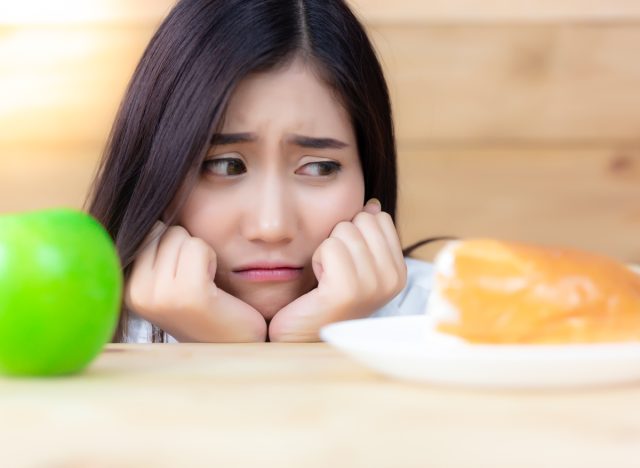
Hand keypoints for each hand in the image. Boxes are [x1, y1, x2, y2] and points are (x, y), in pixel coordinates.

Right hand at [124, 222, 266, 341]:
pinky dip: (211, 259)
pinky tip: (214, 289)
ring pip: (182, 235)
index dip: (175, 244)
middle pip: (165, 228)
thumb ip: (153, 243)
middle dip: (187, 247)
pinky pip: (198, 247)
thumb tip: (139, 190)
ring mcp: (157, 297)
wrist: (238, 340)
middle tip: (198, 283)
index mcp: (124, 285)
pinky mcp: (187, 296)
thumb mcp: (171, 270)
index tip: (182, 277)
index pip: (149, 228)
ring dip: (201, 254)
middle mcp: (133, 292)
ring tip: (206, 287)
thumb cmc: (209, 301)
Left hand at [268, 199, 406, 341]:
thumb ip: (367, 234)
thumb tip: (373, 204)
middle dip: (340, 239)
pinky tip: (319, 284)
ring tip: (327, 279)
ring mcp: (372, 287)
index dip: (354, 233)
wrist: (301, 332)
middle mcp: (392, 280)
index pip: (378, 217)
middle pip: (361, 220)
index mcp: (398, 271)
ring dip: (326, 250)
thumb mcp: (354, 261)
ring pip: (344, 230)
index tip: (347, 263)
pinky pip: (330, 246)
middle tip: (335, 271)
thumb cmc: (324, 295)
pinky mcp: (347, 291)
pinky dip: (317, 260)